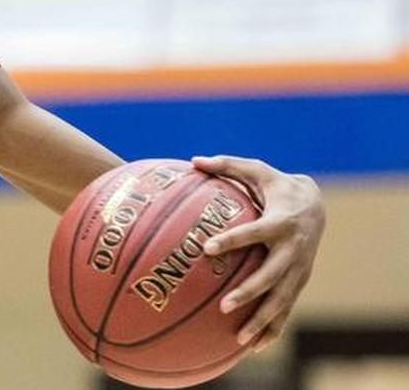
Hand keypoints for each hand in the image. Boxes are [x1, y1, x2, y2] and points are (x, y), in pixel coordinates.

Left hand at [191, 155, 325, 352]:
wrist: (316, 205)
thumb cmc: (276, 186)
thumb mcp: (256, 169)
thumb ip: (226, 164)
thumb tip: (193, 160)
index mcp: (279, 222)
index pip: (253, 232)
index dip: (232, 239)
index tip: (207, 247)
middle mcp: (292, 249)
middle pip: (271, 275)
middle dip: (250, 292)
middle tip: (224, 306)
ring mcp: (298, 269)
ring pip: (282, 300)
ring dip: (262, 320)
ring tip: (239, 340)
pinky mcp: (299, 282)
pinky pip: (286, 309)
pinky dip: (273, 329)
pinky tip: (253, 348)